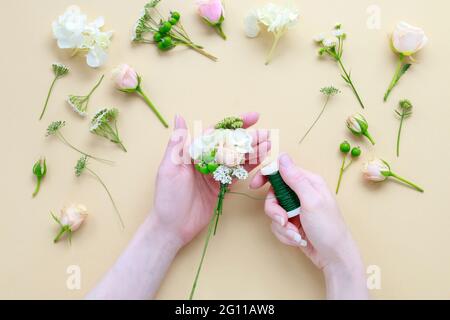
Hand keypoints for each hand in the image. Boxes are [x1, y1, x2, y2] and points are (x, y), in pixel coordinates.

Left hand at [152, 113, 269, 246]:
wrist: (172, 228)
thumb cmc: (167, 198)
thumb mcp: (170, 168)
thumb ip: (178, 143)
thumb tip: (179, 116)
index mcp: (193, 152)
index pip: (218, 132)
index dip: (236, 124)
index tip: (254, 118)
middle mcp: (205, 160)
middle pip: (231, 145)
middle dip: (250, 138)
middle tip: (267, 134)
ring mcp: (214, 174)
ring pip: (237, 158)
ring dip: (253, 151)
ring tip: (270, 144)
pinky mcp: (220, 187)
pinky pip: (237, 174)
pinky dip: (250, 167)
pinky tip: (261, 161)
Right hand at [250, 154, 367, 298]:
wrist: (334, 257)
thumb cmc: (329, 228)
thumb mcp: (311, 201)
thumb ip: (295, 179)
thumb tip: (282, 157)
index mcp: (309, 182)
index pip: (282, 170)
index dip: (266, 175)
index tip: (255, 185)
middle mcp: (301, 193)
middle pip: (273, 193)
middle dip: (275, 210)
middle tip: (283, 220)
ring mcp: (296, 209)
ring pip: (274, 211)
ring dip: (282, 226)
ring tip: (296, 234)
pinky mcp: (293, 223)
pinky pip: (277, 225)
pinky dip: (285, 234)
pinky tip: (298, 239)